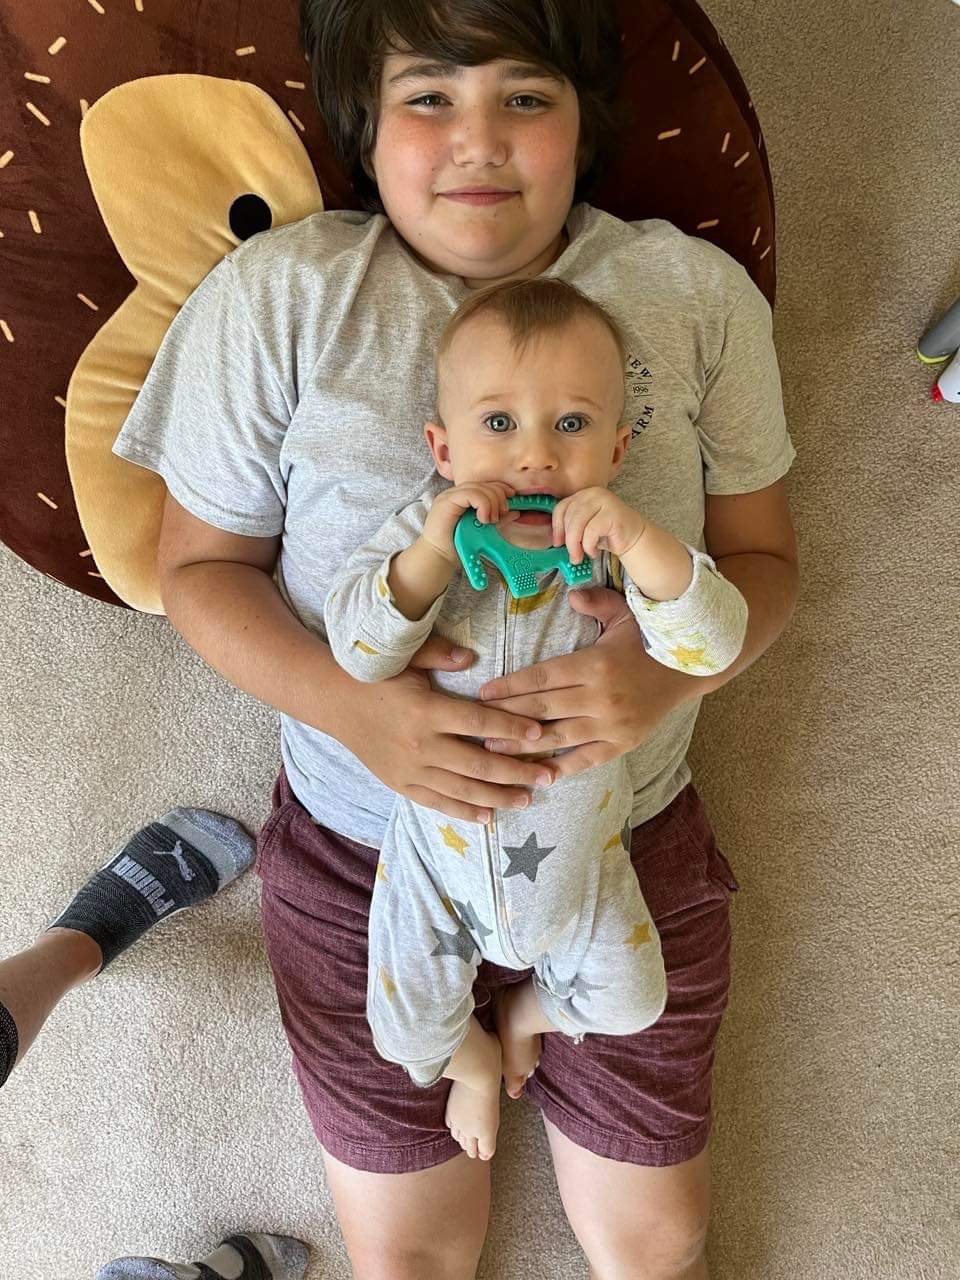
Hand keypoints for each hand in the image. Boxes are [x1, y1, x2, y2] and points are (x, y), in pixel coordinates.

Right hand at [335, 633, 556, 824]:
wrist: (335, 701)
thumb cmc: (376, 675)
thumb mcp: (407, 657)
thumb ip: (441, 655)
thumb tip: (474, 657)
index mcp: (426, 710)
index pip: (479, 723)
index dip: (512, 728)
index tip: (540, 733)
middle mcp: (420, 744)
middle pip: (479, 763)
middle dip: (518, 771)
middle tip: (549, 776)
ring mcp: (410, 769)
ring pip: (463, 789)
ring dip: (499, 796)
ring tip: (528, 798)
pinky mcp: (400, 784)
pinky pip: (437, 802)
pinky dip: (464, 811)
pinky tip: (488, 816)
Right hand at [422, 481, 519, 563]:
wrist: (439, 558)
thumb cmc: (458, 546)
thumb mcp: (484, 531)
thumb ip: (497, 519)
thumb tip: (515, 512)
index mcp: (463, 498)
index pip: (485, 484)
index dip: (500, 489)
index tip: (512, 499)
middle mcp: (456, 494)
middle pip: (483, 484)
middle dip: (498, 496)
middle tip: (501, 514)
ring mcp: (449, 496)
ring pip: (478, 488)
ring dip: (491, 503)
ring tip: (490, 520)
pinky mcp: (446, 501)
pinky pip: (470, 494)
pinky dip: (483, 505)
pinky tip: (484, 518)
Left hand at [477, 586, 694, 776]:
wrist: (691, 670)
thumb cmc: (649, 641)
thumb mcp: (625, 614)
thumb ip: (595, 603)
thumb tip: (570, 594)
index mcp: (595, 664)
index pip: (543, 677)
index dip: (511, 686)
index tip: (484, 694)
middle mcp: (601, 696)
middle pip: (543, 708)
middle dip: (507, 716)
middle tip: (475, 724)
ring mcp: (612, 723)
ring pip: (558, 736)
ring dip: (524, 744)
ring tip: (493, 749)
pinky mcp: (622, 743)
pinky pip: (586, 759)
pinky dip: (561, 768)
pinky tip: (537, 774)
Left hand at [551, 487, 645, 563]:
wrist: (634, 538)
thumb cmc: (607, 534)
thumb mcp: (584, 528)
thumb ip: (571, 527)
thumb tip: (555, 540)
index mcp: (584, 495)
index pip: (562, 507)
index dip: (557, 527)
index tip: (557, 543)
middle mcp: (593, 494)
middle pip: (569, 516)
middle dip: (568, 540)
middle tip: (572, 556)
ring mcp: (604, 501)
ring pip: (578, 523)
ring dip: (576, 545)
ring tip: (581, 556)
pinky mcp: (612, 513)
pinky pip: (591, 531)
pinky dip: (589, 546)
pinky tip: (594, 552)